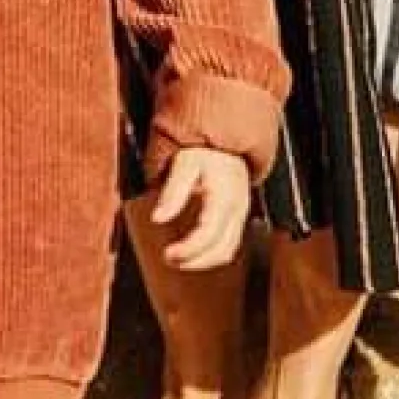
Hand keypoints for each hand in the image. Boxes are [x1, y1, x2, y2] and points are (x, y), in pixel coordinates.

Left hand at [148, 144, 253, 274]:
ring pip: (228, 250)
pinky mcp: (239, 215)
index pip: (209, 234)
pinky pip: (231, 243)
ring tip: (179, 259)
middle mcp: (237, 208)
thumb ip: (173, 191)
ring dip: (203, 261)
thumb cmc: (206, 149)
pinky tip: (195, 251)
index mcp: (224, 197)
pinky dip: (212, 253)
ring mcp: (241, 213)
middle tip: (169, 258)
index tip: (168, 254)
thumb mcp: (185, 162)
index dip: (188, 250)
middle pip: (221, 249)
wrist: (227, 136)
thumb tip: (157, 218)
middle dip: (194, 261)